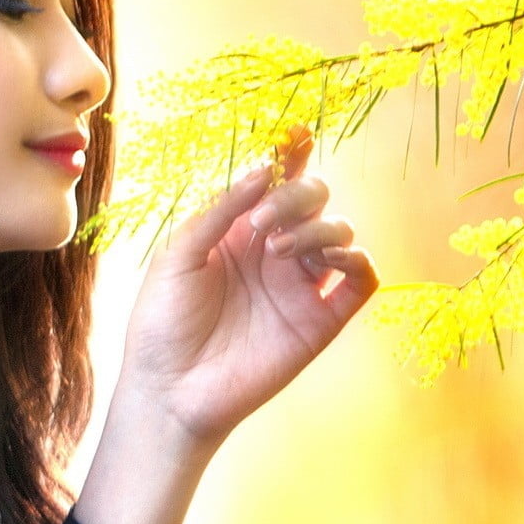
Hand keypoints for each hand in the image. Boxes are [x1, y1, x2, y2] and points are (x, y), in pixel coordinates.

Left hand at [116, 124, 380, 445]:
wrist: (169, 389)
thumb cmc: (162, 323)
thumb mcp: (178, 256)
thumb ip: (220, 212)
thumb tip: (262, 169)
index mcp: (236, 232)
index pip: (274, 183)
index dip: (291, 156)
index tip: (297, 135)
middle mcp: (273, 253)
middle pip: (315, 199)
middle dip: (298, 195)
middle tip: (264, 222)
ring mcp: (299, 286)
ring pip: (341, 232)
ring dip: (318, 227)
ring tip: (277, 250)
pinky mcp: (321, 320)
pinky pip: (361, 278)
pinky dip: (355, 258)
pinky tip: (323, 259)